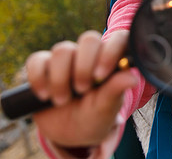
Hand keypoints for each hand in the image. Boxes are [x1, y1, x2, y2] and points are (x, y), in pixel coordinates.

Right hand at [26, 30, 136, 146]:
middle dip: (83, 66)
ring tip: (63, 100)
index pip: (118, 38)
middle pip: (89, 39)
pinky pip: (37, 60)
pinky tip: (45, 95)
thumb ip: (116, 91)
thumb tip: (133, 78)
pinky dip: (39, 79)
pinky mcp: (43, 65)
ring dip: (60, 78)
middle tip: (82, 90)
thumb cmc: (95, 117)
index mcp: (113, 60)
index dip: (110, 51)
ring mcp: (67, 58)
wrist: (69, 133)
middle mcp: (91, 54)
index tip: (101, 76)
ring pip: (62, 50)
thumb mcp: (106, 108)